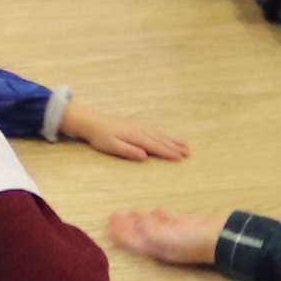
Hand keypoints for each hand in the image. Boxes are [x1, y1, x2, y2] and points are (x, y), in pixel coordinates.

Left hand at [61, 103, 192, 161]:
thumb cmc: (100, 137)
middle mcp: (140, 130)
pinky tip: (167, 137)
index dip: (168, 152)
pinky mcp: (136, 125)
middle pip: (161, 139)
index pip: (155, 146)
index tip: (180, 158)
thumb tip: (144, 156)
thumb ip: (128, 151)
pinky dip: (164, 134)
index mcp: (135, 136)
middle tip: (189, 152)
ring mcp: (139, 126)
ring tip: (185, 145)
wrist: (92, 121)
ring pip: (159, 134)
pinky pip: (154, 130)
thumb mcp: (112, 146)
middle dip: (175, 146)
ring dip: (172, 140)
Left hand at [103, 206, 230, 267]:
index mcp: (157, 248)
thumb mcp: (170, 237)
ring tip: (130, 212)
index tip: (107, 226)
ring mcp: (175, 235)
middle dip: (126, 226)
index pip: (132, 242)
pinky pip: (167, 221)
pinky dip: (158, 216)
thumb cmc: (196, 241)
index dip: (119, 234)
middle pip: (139, 235)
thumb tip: (137, 224)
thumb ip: (151, 230)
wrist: (223, 238)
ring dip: (140, 220)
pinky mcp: (185, 226)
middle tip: (113, 216)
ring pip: (152, 227)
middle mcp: (163, 243)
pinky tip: (155, 211)